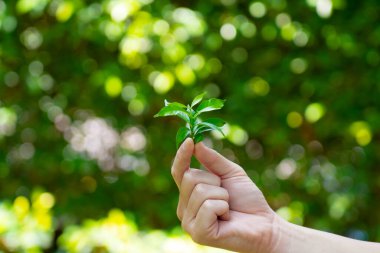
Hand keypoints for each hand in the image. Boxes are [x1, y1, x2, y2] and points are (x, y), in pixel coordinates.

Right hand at [171, 138, 281, 252]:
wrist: (265, 225)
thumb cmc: (247, 199)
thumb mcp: (231, 173)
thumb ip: (212, 159)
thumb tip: (196, 143)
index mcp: (189, 194)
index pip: (178, 171)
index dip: (182, 155)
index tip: (190, 140)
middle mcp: (184, 208)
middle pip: (190, 178)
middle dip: (214, 181)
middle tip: (226, 194)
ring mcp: (189, 223)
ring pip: (200, 191)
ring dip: (222, 196)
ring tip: (228, 208)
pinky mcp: (198, 234)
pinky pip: (208, 207)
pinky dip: (223, 208)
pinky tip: (227, 218)